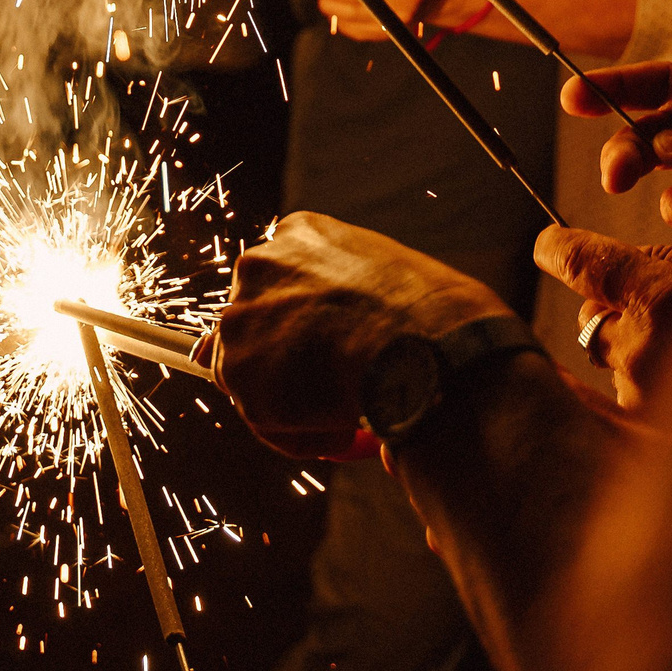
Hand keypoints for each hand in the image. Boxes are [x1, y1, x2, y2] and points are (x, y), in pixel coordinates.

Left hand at [216, 212, 517, 458]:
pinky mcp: (239, 374)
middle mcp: (258, 266)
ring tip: (355, 416)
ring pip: (260, 377)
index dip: (313, 331)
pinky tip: (348, 431)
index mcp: (297, 233)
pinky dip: (305, 437)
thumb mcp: (388, 276)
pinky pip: (267, 421)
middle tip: (343, 390)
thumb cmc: (432, 312)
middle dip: (295, 366)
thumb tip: (349, 349)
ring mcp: (242, 318)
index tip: (345, 354)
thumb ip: (353, 297)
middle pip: (262, 329)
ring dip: (301, 406)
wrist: (425, 340)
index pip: (286, 287)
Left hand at [534, 227, 671, 409]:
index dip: (562, 249)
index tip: (549, 243)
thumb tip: (638, 256)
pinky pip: (633, 398)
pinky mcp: (655, 439)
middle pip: (591, 320)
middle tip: (648, 298)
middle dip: (607, 304)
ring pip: (612, 361)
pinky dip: (650, 383)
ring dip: (632, 346)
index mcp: (670, 306)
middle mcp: (647, 361)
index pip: (589, 266)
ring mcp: (648, 407)